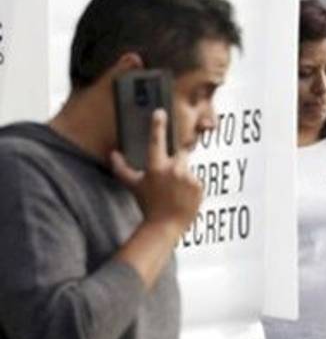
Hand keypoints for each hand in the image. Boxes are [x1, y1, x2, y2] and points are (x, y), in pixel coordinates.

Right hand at [110, 110, 201, 233]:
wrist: (165, 226)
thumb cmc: (147, 206)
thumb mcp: (133, 186)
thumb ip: (122, 168)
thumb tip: (112, 154)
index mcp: (156, 168)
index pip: (156, 141)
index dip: (158, 125)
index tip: (160, 112)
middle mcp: (174, 170)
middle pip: (180, 152)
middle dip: (177, 158)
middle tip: (170, 175)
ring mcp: (189, 177)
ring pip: (187, 170)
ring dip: (182, 177)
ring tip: (174, 193)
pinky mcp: (200, 185)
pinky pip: (196, 181)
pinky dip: (190, 187)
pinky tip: (183, 197)